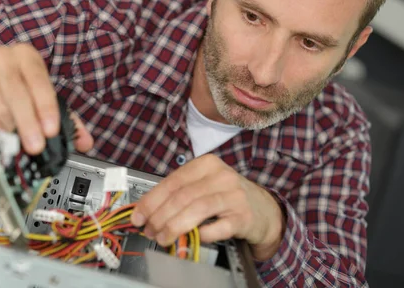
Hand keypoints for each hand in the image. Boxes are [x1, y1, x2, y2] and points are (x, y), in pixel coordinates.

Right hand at [0, 43, 93, 154]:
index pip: (39, 80)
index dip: (46, 106)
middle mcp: (4, 57)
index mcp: (27, 56)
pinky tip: (3, 135)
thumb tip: (85, 141)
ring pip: (2, 105)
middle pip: (19, 94)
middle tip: (37, 146)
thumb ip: (62, 116)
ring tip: (20, 143)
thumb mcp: (34, 93)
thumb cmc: (6, 85)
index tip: (52, 130)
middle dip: (30, 123)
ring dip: (13, 129)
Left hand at [130, 154, 284, 260]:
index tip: (138, 216)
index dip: (151, 201)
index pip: (172, 182)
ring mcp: (234, 195)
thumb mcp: (204, 186)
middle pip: (182, 196)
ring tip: (163, 238)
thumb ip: (179, 193)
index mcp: (206, 164)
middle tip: (149, 231)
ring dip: (174, 226)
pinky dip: (201, 234)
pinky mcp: (244, 217)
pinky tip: (192, 239)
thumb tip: (147, 210)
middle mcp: (221, 176)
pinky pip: (217, 227)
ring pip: (196, 209)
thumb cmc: (228, 197)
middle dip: (159, 217)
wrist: (265, 210)